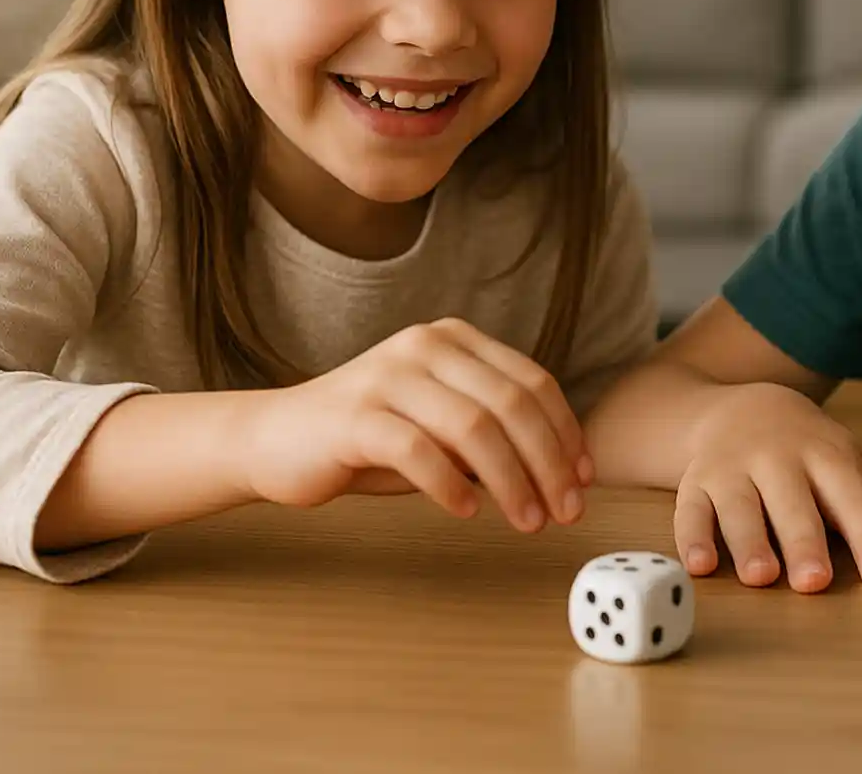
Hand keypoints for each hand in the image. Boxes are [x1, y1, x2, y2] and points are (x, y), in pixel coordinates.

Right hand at [237, 318, 591, 532]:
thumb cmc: (371, 439)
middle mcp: (425, 345)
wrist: (277, 439)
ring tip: (527, 521)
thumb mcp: (441, 428)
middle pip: (511, 404)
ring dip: (511, 481)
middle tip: (566, 512)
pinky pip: (417, 449)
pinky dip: (450, 485)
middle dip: (548, 462)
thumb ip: (492, 435)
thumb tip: (563, 471)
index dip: (566, 433)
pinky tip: (465, 511)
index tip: (584, 480)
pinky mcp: (354, 415)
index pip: (532, 382)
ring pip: (473, 426)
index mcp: (454, 340)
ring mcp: (388, 375)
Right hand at [674, 382, 861, 591]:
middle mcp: (777, 458)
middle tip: (815, 583)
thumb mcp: (858, 462)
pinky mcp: (695, 484)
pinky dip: (691, 538)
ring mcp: (732, 469)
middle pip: (792, 503)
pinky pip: (690, 510)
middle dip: (804, 542)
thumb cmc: (811, 449)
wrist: (741, 406)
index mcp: (826, 454)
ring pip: (739, 506)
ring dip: (749, 541)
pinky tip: (700, 567)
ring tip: (762, 578)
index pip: (852, 496)